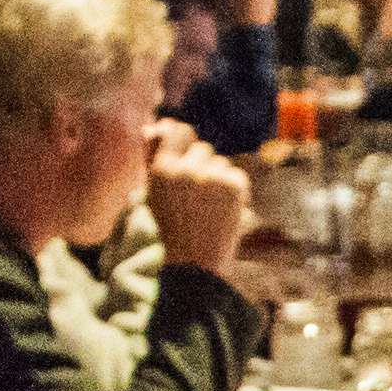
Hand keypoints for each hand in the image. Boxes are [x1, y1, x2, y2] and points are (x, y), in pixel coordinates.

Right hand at [142, 128, 253, 272]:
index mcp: (161, 170)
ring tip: (210, 207)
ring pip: (222, 163)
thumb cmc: (172, 230)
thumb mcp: (154, 193)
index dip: (186, 141)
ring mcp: (211, 176)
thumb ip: (155, 158)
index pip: (180, 131)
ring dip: (219, 179)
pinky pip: (237, 175)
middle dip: (203, 165)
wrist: (194, 264)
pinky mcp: (233, 185)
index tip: (188, 154)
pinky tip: (224, 210)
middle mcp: (185, 168)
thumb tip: (156, 126)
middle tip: (199, 195)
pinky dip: (234, 191)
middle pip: (204, 148)